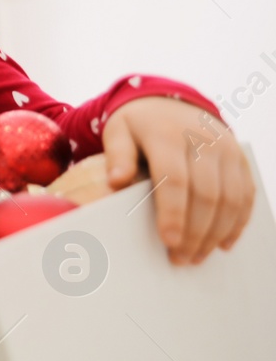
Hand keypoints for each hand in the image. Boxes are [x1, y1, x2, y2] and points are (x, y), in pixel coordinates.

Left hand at [102, 96, 255, 264]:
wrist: (171, 101)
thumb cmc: (138, 124)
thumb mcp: (118, 131)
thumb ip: (117, 155)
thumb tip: (115, 182)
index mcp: (168, 135)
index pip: (175, 180)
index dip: (173, 213)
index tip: (168, 242)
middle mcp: (203, 140)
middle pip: (207, 194)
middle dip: (195, 232)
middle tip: (180, 259)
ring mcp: (226, 149)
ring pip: (231, 198)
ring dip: (216, 233)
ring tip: (197, 256)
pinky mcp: (239, 157)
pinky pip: (245, 193)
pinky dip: (238, 222)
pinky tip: (223, 243)